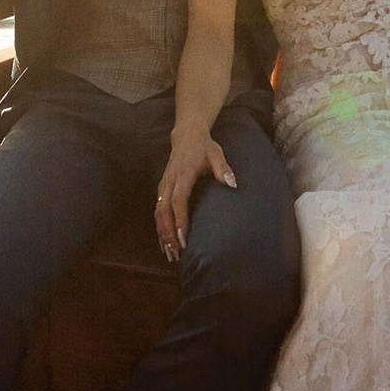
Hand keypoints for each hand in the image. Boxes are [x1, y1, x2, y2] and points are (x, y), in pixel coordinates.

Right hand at [155, 132, 237, 261]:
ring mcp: (163, 186)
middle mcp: (169, 181)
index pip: (178, 200)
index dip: (179, 220)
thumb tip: (232, 184)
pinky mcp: (161, 189)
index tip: (183, 238)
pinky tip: (164, 244)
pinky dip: (160, 229)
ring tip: (171, 255)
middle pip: (164, 211)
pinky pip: (157, 212)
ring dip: (162, 235)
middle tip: (177, 254)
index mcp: (183, 174)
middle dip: (169, 234)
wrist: (186, 136)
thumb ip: (223, 168)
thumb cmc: (204, 147)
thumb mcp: (216, 153)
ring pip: (158, 213)